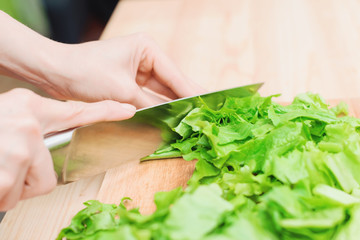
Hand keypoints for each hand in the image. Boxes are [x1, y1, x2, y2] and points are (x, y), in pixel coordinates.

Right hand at [0, 89, 134, 209]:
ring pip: (33, 186)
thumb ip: (34, 131)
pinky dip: (1, 193)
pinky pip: (13, 196)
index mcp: (31, 107)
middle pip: (51, 171)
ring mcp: (19, 147)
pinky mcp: (8, 171)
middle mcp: (29, 123)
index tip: (129, 110)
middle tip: (6, 165)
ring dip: (12, 186)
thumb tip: (46, 155)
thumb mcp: (9, 120)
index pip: (79, 111)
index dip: (106, 112)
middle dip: (30, 179)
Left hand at [41, 34, 205, 107]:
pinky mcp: (131, 82)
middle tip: (207, 112)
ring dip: (174, 104)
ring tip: (194, 117)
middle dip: (187, 98)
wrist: (56, 72)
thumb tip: (171, 119)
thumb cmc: (85, 71)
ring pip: (162, 91)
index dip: (191, 92)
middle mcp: (146, 57)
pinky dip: (159, 107)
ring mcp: (139, 69)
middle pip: (172, 82)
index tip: (208, 105)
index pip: (175, 75)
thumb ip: (149, 105)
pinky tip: (172, 117)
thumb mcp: (121, 90)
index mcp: (147, 48)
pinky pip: (150, 96)